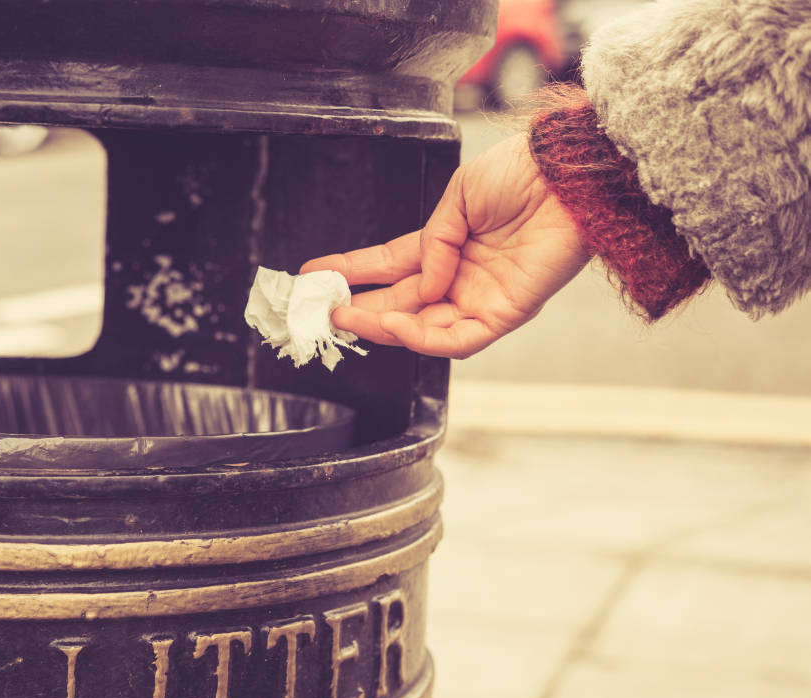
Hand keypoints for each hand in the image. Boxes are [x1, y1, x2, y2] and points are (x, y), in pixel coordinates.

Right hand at [301, 134, 590, 357]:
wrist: (569, 173)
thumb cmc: (524, 172)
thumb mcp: (459, 195)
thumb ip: (432, 240)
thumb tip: (421, 279)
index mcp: (447, 244)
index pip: (390, 266)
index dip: (353, 272)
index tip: (315, 277)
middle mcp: (460, 277)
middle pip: (401, 305)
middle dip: (361, 310)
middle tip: (326, 313)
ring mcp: (481, 297)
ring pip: (424, 329)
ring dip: (385, 328)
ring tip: (351, 318)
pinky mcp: (505, 313)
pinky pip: (459, 339)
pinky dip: (424, 338)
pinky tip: (397, 324)